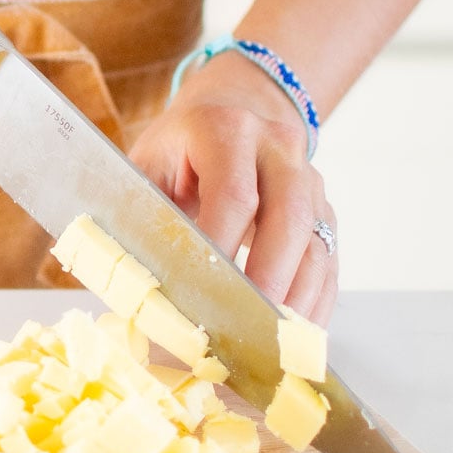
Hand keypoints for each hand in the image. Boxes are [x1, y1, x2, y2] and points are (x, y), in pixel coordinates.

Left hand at [128, 53, 338, 323]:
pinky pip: (329, 262)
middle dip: (267, 279)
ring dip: (296, 300)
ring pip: (316, 243)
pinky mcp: (324, 211)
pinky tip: (293, 336)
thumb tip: (123, 282)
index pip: (232, 193)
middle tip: (246, 329)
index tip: (204, 293)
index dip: (221, 246)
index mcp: (225, 128)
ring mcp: (309, 178)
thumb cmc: (180, 149)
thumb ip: (139, 216)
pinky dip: (314, 303)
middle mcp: (278, 147)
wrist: (232, 108)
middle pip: (287, 217)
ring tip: (271, 345)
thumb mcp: (149, 165)